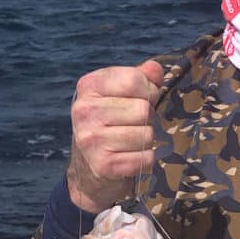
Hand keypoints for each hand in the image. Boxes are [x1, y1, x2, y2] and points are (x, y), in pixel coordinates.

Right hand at [67, 59, 163, 212]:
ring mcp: (91, 139)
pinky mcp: (103, 164)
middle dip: (148, 118)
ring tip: (132, 141)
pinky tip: (132, 156)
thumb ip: (139, 78)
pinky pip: (145, 158)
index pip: (133, 80)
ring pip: (146, 135)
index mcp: (89, 86)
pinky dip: (145, 158)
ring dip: (147, 140)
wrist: (88, 169)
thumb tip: (155, 69)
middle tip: (135, 125)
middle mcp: (85, 111)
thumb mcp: (120, 94)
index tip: (144, 99)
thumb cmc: (110, 124)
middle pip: (143, 109)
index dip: (149, 91)